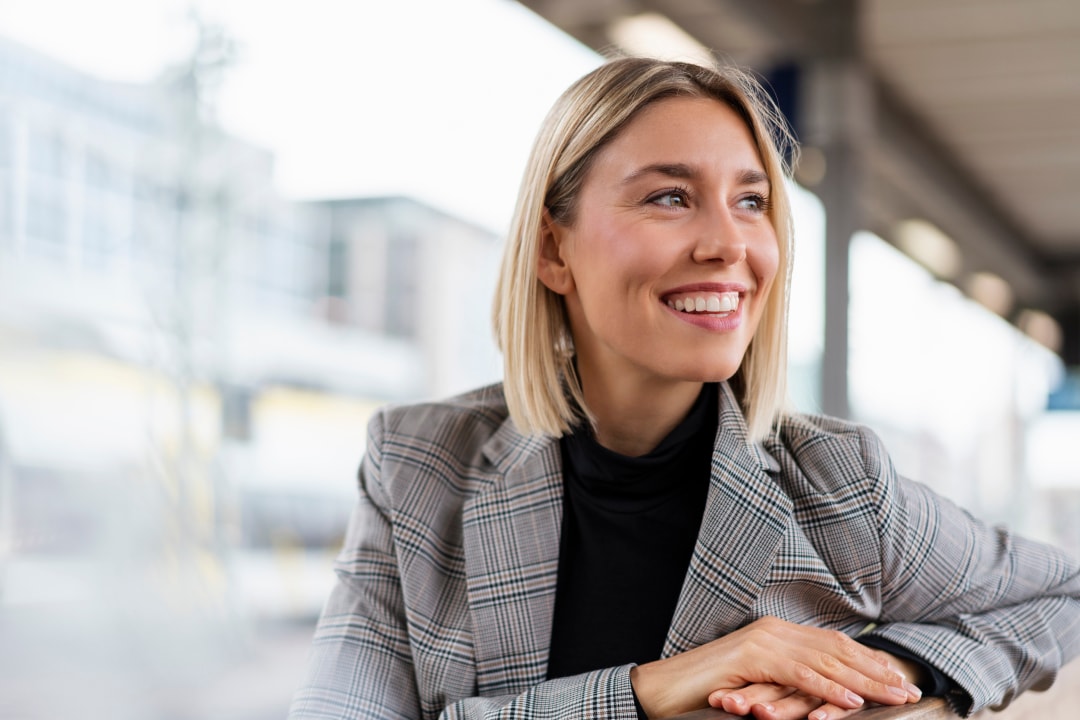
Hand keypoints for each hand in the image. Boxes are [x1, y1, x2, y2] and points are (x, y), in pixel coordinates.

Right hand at [628, 617, 919, 718]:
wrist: (663, 689)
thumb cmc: (705, 692)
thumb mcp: (757, 686)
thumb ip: (786, 683)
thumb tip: (817, 695)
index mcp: (776, 634)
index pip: (832, 645)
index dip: (868, 661)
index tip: (897, 678)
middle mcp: (774, 631)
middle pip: (837, 650)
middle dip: (876, 670)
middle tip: (909, 687)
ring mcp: (763, 642)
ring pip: (825, 661)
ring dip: (865, 681)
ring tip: (894, 695)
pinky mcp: (752, 659)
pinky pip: (799, 675)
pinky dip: (829, 688)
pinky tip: (852, 700)